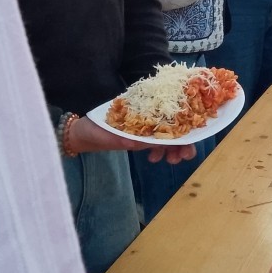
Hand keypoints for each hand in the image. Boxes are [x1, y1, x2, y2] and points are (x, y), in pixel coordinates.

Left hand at [67, 117, 198, 163]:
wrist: (82, 135)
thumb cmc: (94, 126)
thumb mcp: (103, 131)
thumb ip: (116, 137)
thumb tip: (132, 144)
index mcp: (143, 110)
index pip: (169, 115)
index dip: (183, 125)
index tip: (189, 140)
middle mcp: (146, 118)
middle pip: (173, 128)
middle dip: (183, 143)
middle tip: (183, 157)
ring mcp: (144, 130)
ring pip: (167, 138)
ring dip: (174, 150)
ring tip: (172, 161)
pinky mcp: (140, 140)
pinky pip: (156, 146)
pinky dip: (160, 153)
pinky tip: (153, 159)